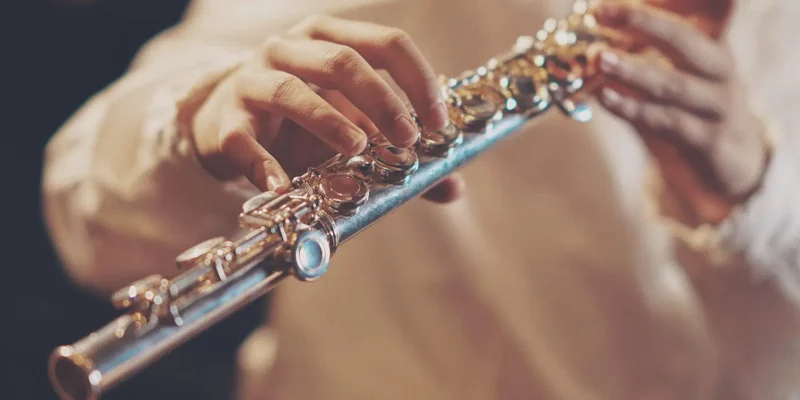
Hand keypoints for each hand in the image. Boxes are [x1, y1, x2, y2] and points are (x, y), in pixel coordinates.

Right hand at [191, 15, 463, 202]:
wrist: (227, 125)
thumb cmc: (301, 122)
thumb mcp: (353, 126)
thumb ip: (399, 152)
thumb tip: (453, 187)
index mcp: (331, 39)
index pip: (386, 42)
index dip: (418, 80)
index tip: (439, 123)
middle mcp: (290, 49)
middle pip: (341, 61)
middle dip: (381, 99)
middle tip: (408, 138)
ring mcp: (253, 81)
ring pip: (290, 89)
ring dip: (328, 120)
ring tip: (357, 148)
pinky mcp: (226, 123)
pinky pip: (243, 141)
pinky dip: (265, 165)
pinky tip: (284, 188)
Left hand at [592, 1, 769, 223]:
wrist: (734, 162)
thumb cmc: (693, 115)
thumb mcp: (673, 86)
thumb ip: (639, 70)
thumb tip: (590, 52)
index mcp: (713, 53)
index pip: (680, 24)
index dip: (643, 14)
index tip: (602, 8)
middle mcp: (721, 74)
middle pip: (685, 41)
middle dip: (644, 25)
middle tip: (602, 16)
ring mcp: (720, 107)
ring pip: (673, 84)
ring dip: (632, 71)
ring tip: (599, 59)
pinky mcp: (711, 140)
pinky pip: (668, 121)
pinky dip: (634, 108)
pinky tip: (606, 98)